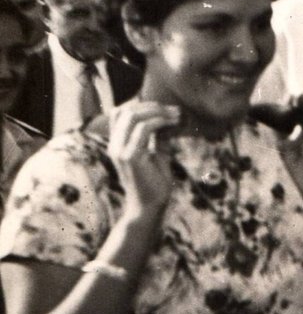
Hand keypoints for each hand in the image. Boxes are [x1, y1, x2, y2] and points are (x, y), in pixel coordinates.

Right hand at [108, 101, 180, 220]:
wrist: (149, 208)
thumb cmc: (154, 183)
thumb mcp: (156, 153)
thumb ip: (157, 136)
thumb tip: (168, 117)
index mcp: (116, 144)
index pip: (120, 113)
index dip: (142, 105)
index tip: (166, 110)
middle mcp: (114, 145)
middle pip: (126, 110)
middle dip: (152, 106)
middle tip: (175, 111)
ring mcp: (120, 151)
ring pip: (133, 116)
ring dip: (158, 112)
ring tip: (177, 116)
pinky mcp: (130, 157)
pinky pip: (144, 129)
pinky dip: (160, 121)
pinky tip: (174, 124)